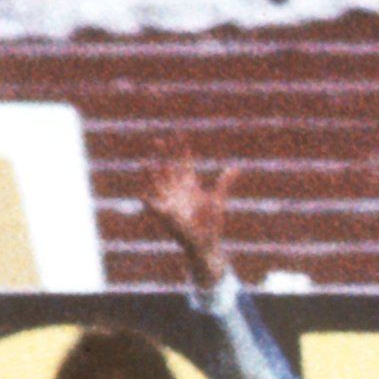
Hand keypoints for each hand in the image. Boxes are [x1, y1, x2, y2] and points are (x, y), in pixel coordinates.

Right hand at [144, 149, 237, 286]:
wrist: (206, 242)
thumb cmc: (211, 222)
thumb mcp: (217, 199)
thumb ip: (224, 182)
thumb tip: (236, 167)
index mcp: (191, 185)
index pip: (185, 163)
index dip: (182, 150)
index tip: (180, 135)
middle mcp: (178, 190)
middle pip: (169, 167)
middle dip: (165, 155)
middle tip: (160, 140)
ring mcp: (171, 200)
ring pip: (159, 182)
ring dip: (153, 172)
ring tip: (148, 162)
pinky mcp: (166, 214)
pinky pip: (154, 207)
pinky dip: (148, 202)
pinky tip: (142, 195)